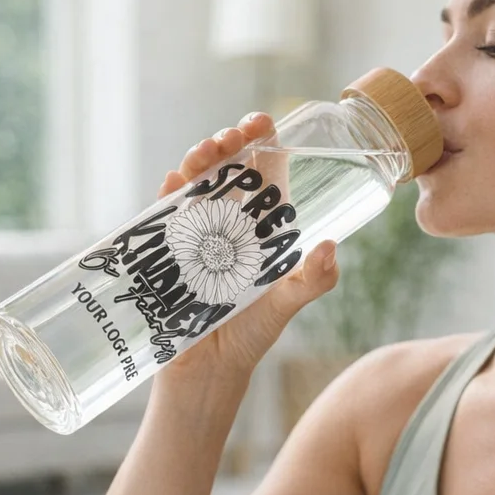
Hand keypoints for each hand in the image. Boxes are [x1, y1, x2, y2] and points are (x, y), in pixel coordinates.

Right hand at [154, 112, 339, 383]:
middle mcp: (229, 224)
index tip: (264, 125)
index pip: (264, 173)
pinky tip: (173, 183)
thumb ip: (312, 281)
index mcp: (262, 229)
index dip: (264, 143)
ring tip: (205, 153)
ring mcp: (196, 234)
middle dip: (228, 144)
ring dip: (198, 160)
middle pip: (227, 168)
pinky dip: (168, 194)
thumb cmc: (250, 337)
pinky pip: (164, 214)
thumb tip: (330, 248)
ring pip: (195, 183)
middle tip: (232, 138)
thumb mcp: (285, 307)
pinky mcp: (167, 250)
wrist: (207, 370)